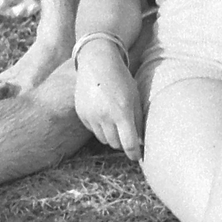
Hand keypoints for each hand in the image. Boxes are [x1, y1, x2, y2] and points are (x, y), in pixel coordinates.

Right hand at [72, 42, 142, 160]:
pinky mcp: (81, 114)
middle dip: (123, 144)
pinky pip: (93, 130)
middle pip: (115, 144)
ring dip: (112, 137)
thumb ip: (138, 119)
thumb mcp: (135, 97)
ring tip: (118, 126)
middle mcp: (105, 116)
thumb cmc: (122, 80)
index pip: (128, 143)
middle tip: (129, 139)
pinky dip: (101, 128)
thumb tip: (140, 141)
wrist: (97, 63)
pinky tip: (105, 116)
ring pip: (103, 139)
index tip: (138, 158)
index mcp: (122, 112)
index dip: (134, 154)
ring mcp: (91, 116)